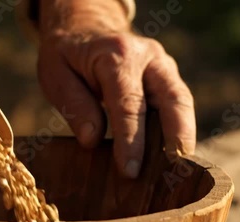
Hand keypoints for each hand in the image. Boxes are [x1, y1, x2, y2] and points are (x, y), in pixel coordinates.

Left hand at [37, 0, 195, 177]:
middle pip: (172, 99)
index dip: (131, 140)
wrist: (85, 29)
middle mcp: (147, 56)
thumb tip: (92, 141)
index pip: (128, 104)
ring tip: (178, 170)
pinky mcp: (167, 75)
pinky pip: (177, 103)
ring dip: (183, 135)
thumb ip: (74, 105)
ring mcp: (162, 64)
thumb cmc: (67, 56)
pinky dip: (178, 129)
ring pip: (181, 101)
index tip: (129, 170)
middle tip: (173, 174)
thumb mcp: (55, 75)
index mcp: (116, 55)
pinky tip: (171, 155)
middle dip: (176, 138)